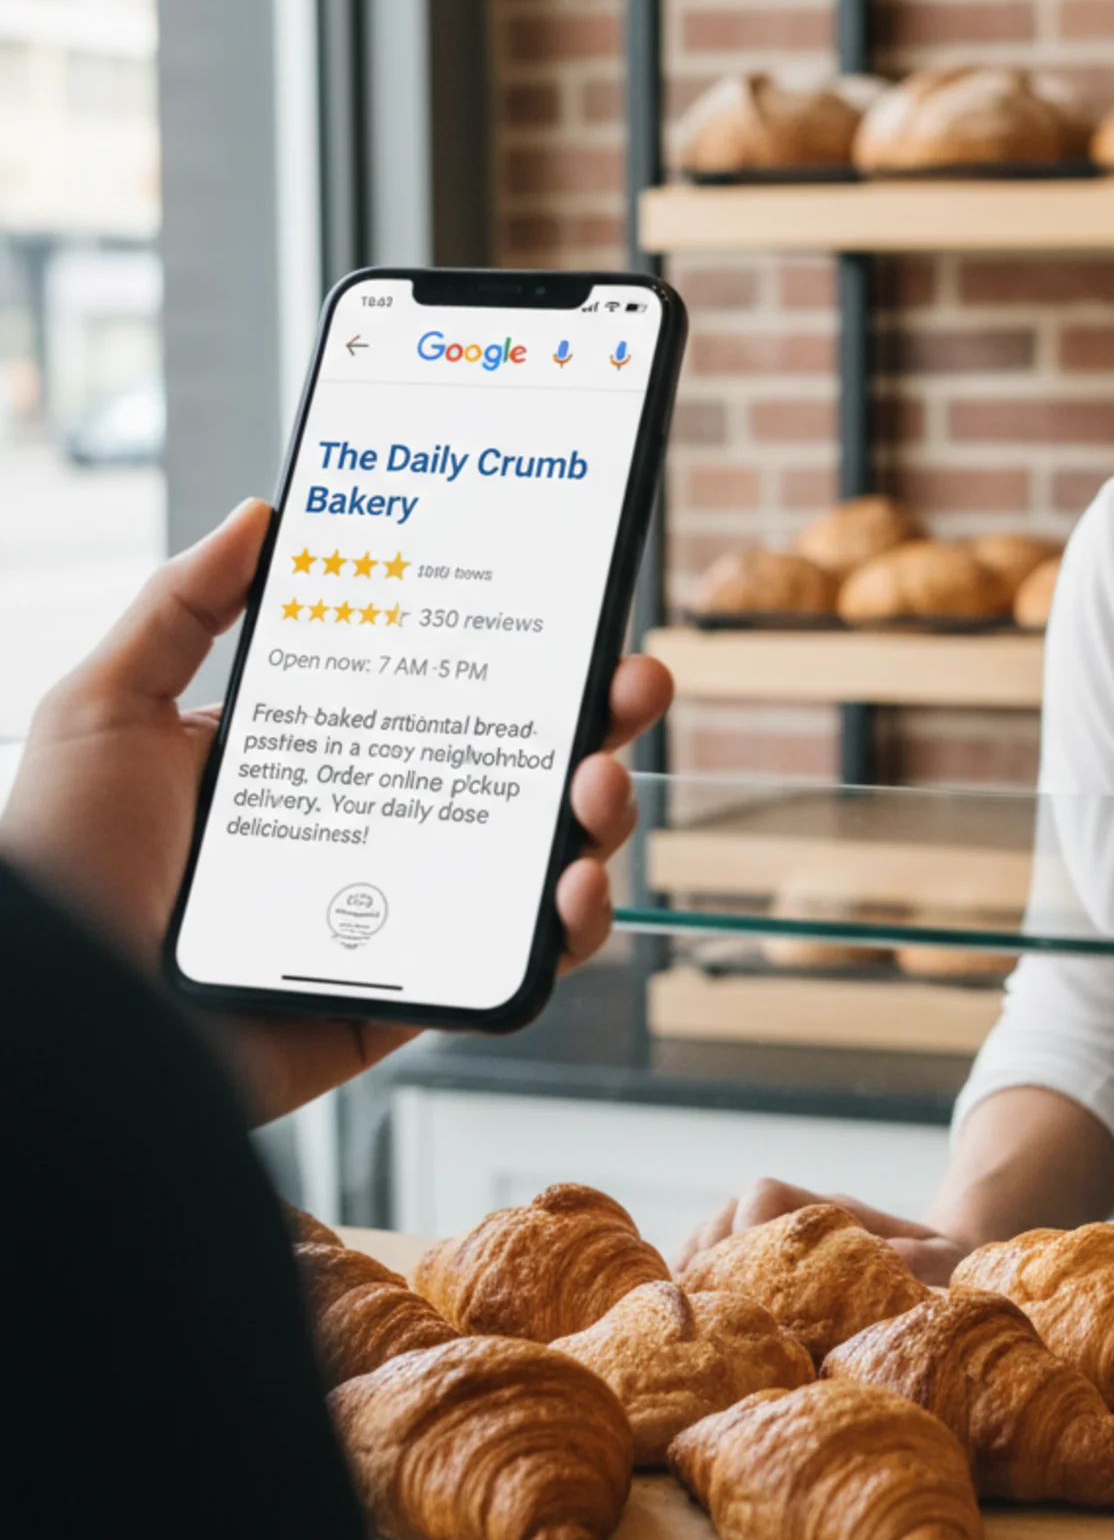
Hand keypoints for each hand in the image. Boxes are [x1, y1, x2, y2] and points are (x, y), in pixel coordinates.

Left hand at [0, 498, 672, 1123]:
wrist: (61, 1024)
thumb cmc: (55, 871)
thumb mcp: (103, 711)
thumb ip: (180, 607)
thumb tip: (260, 514)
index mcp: (319, 760)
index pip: (444, 696)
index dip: (522, 659)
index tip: (576, 616)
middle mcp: (374, 832)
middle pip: (518, 771)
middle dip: (597, 724)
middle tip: (629, 687)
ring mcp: (403, 916)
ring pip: (539, 862)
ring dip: (598, 817)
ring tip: (594, 789)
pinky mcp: (414, 996)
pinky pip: (516, 963)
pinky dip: (568, 927)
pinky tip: (569, 890)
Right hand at [675, 1177, 969, 1286]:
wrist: (939, 1263)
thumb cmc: (942, 1266)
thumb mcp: (945, 1262)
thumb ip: (925, 1259)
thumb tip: (895, 1258)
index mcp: (831, 1212)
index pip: (767, 1195)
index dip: (745, 1230)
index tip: (740, 1278)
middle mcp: (795, 1215)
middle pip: (727, 1214)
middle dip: (707, 1259)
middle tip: (701, 1311)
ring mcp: (776, 1234)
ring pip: (713, 1231)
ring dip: (694, 1268)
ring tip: (685, 1314)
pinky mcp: (765, 1262)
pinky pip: (711, 1254)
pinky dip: (693, 1276)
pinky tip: (687, 1311)